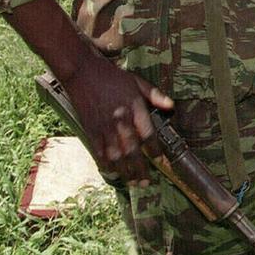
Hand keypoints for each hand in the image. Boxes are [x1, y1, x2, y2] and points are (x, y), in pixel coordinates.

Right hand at [3, 0, 173, 183]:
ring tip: (132, 182)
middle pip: (132, 150)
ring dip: (124, 171)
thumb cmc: (112, 76)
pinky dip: (105, 164)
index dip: (155, 150)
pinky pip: (98, 151)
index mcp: (134, 108)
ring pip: (115, 155)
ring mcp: (104, 127)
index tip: (160, 159)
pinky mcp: (90, 129)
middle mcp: (120, 120)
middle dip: (140, 168)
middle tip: (146, 182)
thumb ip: (154, 95)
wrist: (83, 72)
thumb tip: (171, 107)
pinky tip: (112, 172)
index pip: (148, 134)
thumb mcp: (136, 81)